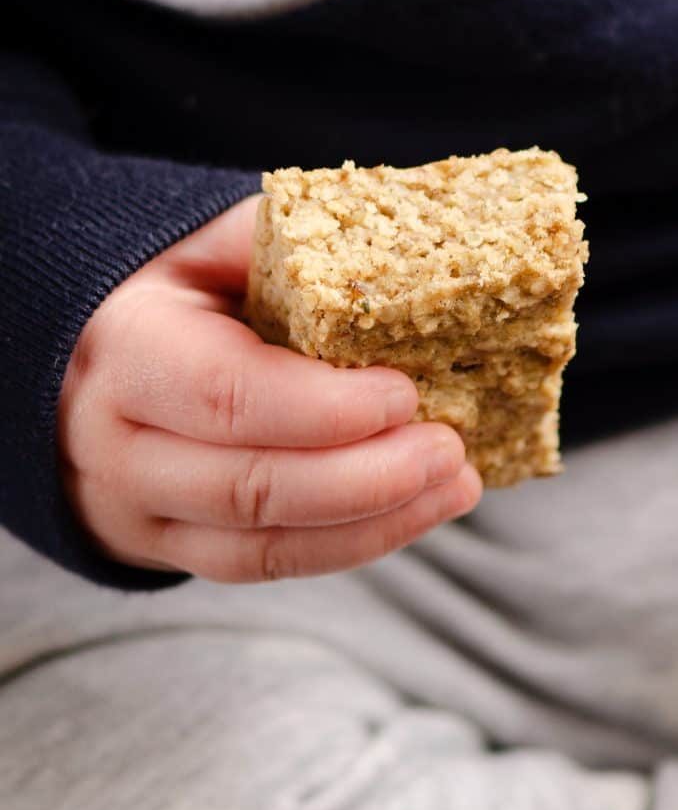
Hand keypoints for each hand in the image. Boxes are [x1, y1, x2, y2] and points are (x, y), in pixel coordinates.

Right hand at [57, 195, 481, 581]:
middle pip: (248, 486)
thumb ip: (282, 244)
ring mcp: (141, 511)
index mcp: (129, 348)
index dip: (322, 408)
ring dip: (373, 522)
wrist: (98, 370)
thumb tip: (390, 254)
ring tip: (453, 486)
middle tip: (447, 450)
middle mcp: (120, 444)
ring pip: (262, 546)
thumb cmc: (176, 298)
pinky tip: (412, 513)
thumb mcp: (210, 248)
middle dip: (364, 478)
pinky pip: (267, 565)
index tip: (404, 395)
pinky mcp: (176, 549)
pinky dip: (349, 546)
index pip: (224, 393)